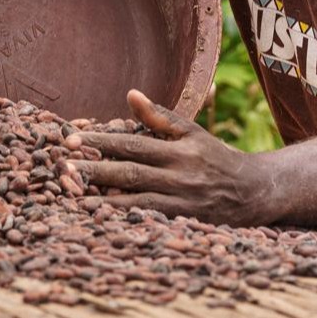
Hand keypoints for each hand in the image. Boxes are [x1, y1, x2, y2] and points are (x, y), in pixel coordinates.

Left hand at [79, 90, 273, 224]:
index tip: (71, 139)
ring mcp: (182, 202)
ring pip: (136, 200)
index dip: (101, 141)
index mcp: (180, 149)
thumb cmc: (216, 158)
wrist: (253, 193)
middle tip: (63, 166)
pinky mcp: (183, 223)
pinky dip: (124, 219)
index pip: (133, 144)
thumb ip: (159, 117)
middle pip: (130, 172)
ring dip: (102, 198)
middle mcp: (181, 175)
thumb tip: (129, 94)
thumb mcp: (192, 132)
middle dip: (94, 168)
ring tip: (73, 195)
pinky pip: (149, 221)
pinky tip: (100, 219)